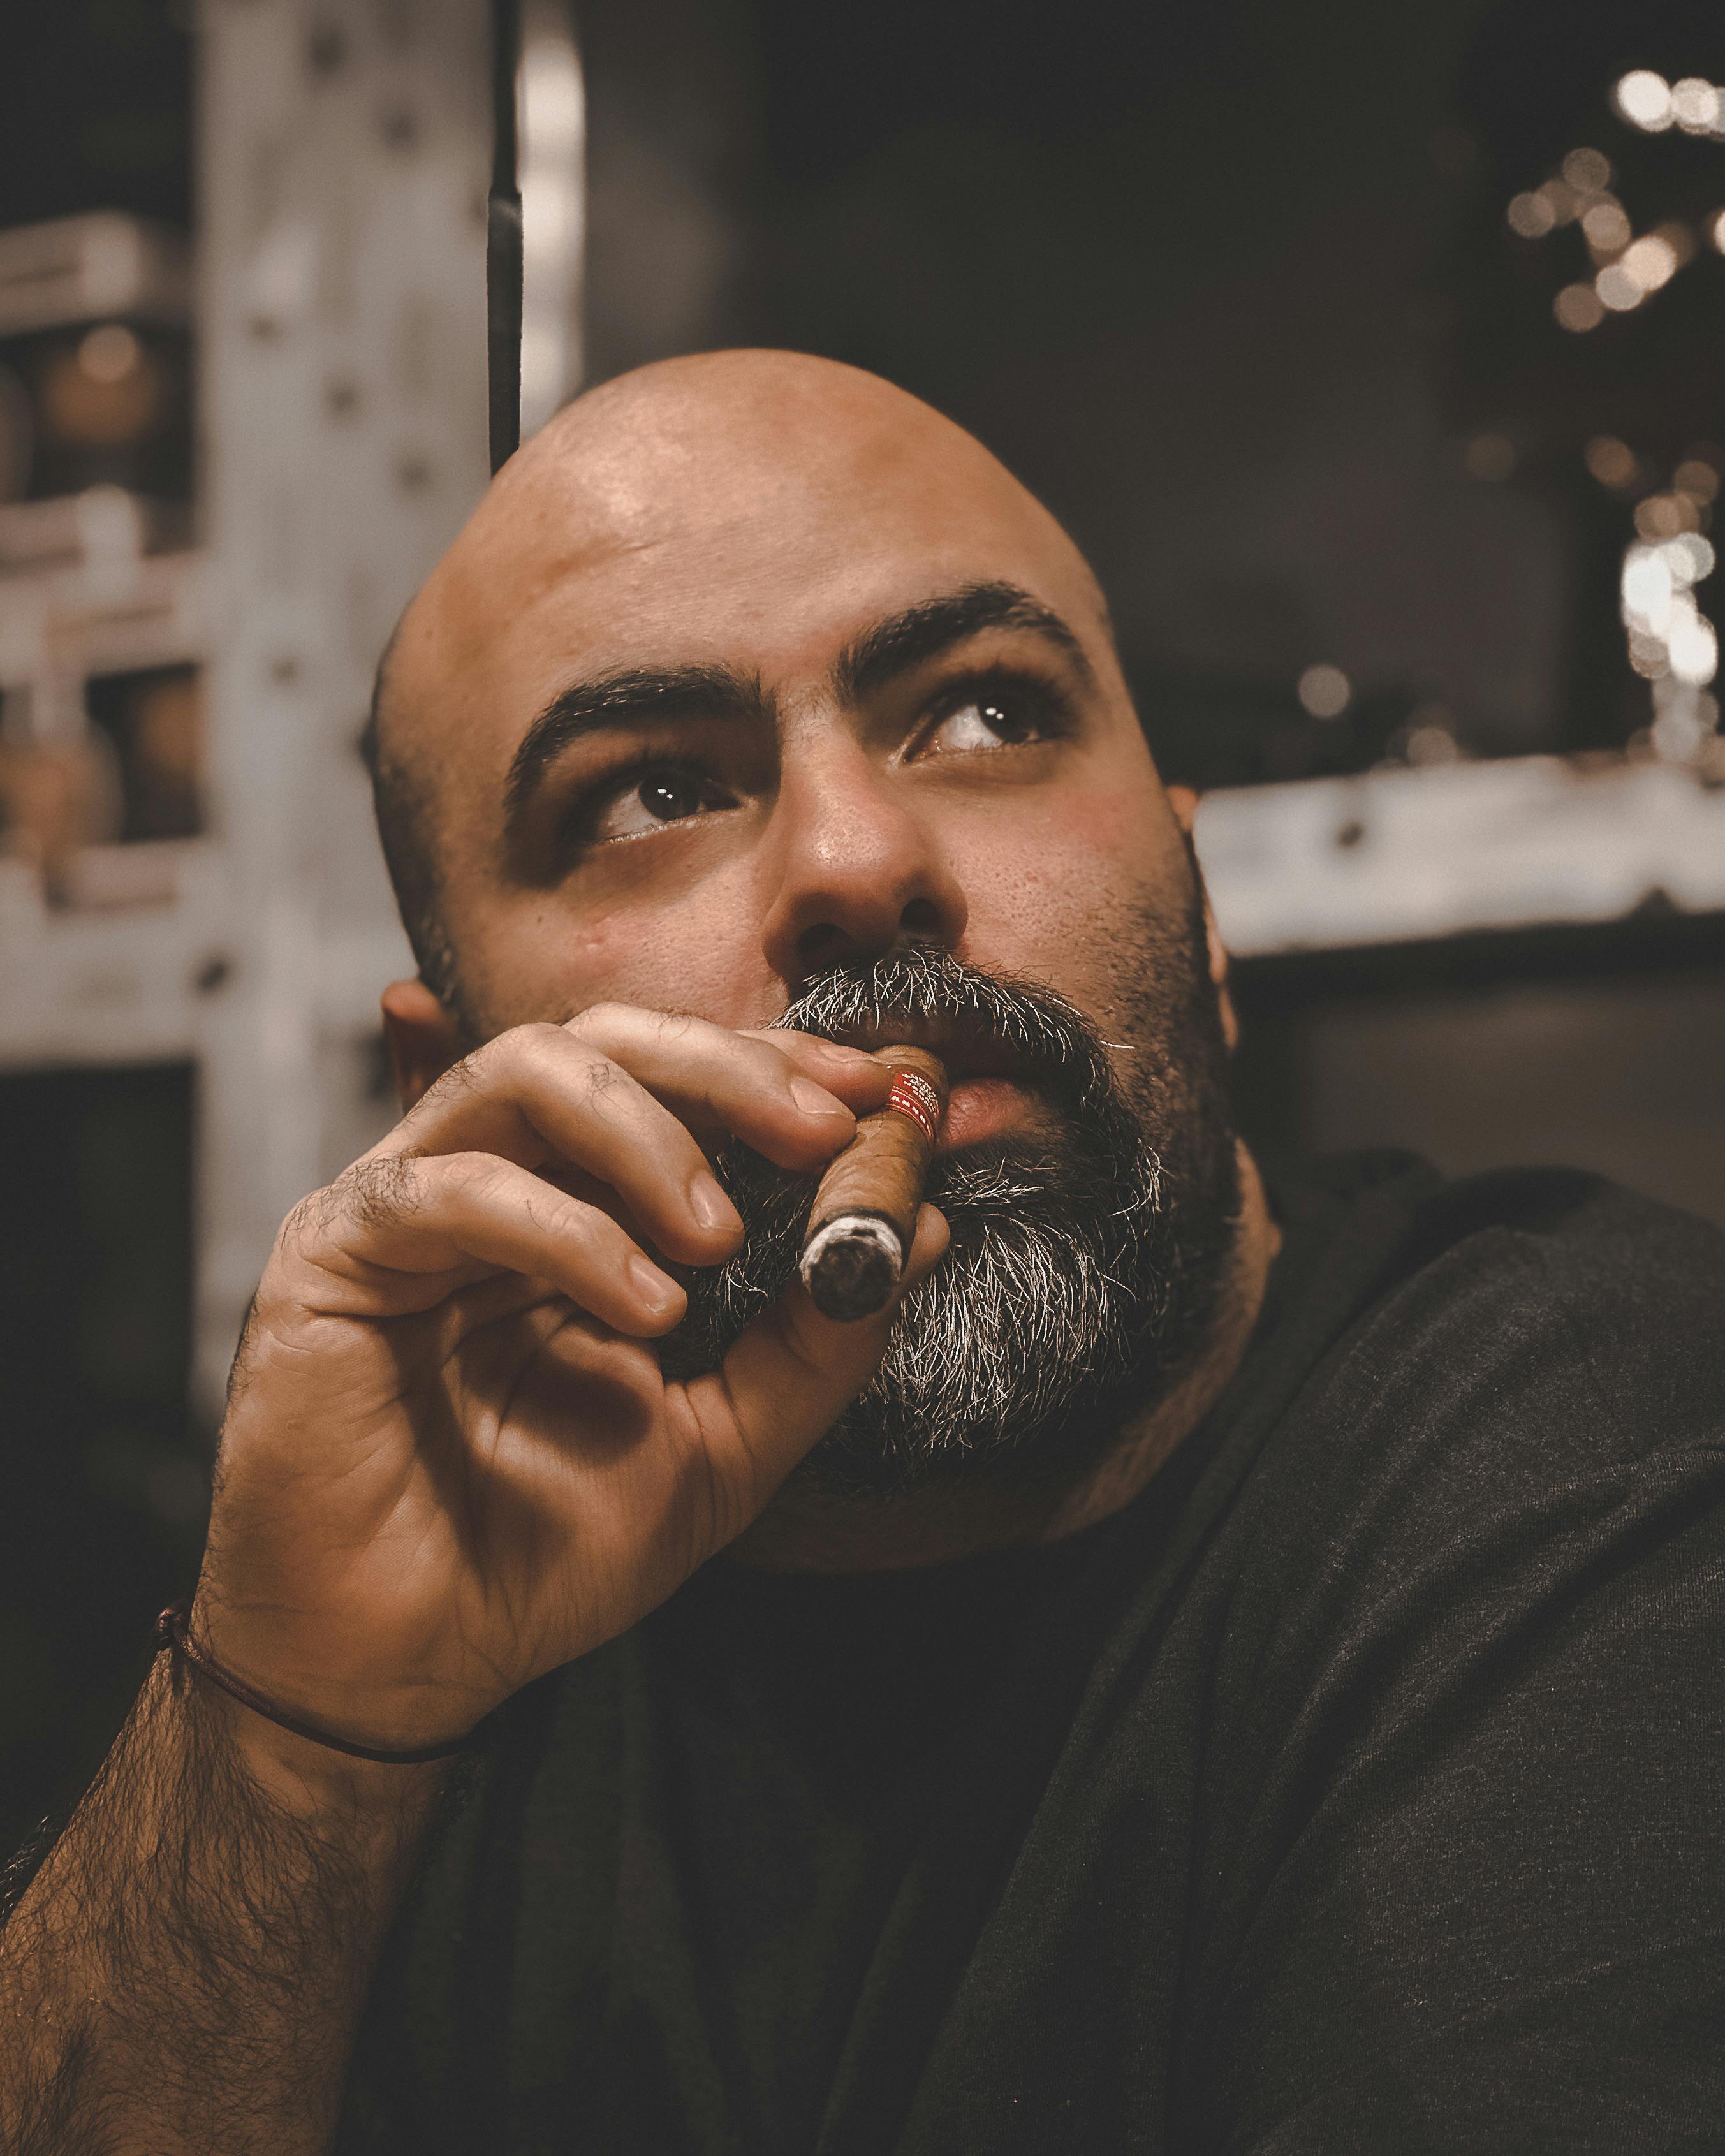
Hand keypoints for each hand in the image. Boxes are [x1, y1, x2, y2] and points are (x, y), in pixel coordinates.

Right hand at [194, 1008, 946, 1752]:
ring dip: (649, 1137)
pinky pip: (451, 1189)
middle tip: (826, 1131)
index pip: (679, 1078)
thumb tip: (927, 1221)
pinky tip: (644, 1309)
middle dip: (733, 1069)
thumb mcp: (728, 1440)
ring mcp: (408, 1201)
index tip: (889, 1094)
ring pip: (524, 1070)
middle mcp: (493, 1175)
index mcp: (578, 1203)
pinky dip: (568, 1232)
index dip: (785, 1068)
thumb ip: (817, 1334)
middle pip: (607, 1037)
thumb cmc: (550, 1552)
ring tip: (719, 1239)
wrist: (412, 1665)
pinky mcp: (334, 1247)